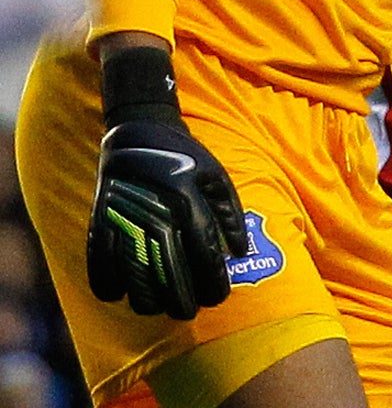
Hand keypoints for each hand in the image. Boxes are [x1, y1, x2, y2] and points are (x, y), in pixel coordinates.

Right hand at [86, 115, 249, 320]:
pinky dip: (108, 287)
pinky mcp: (99, 224)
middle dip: (182, 300)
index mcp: (189, 201)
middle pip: (170, 273)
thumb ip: (231, 214)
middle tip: (189, 311)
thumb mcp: (216, 176)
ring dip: (148, 300)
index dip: (213, 281)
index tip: (218, 298)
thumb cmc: (184, 158)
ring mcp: (124, 220)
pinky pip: (99, 266)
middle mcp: (157, 214)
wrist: (138, 133)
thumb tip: (240, 252)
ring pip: (134, 278)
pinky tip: (122, 293)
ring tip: (160, 305)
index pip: (204, 253)